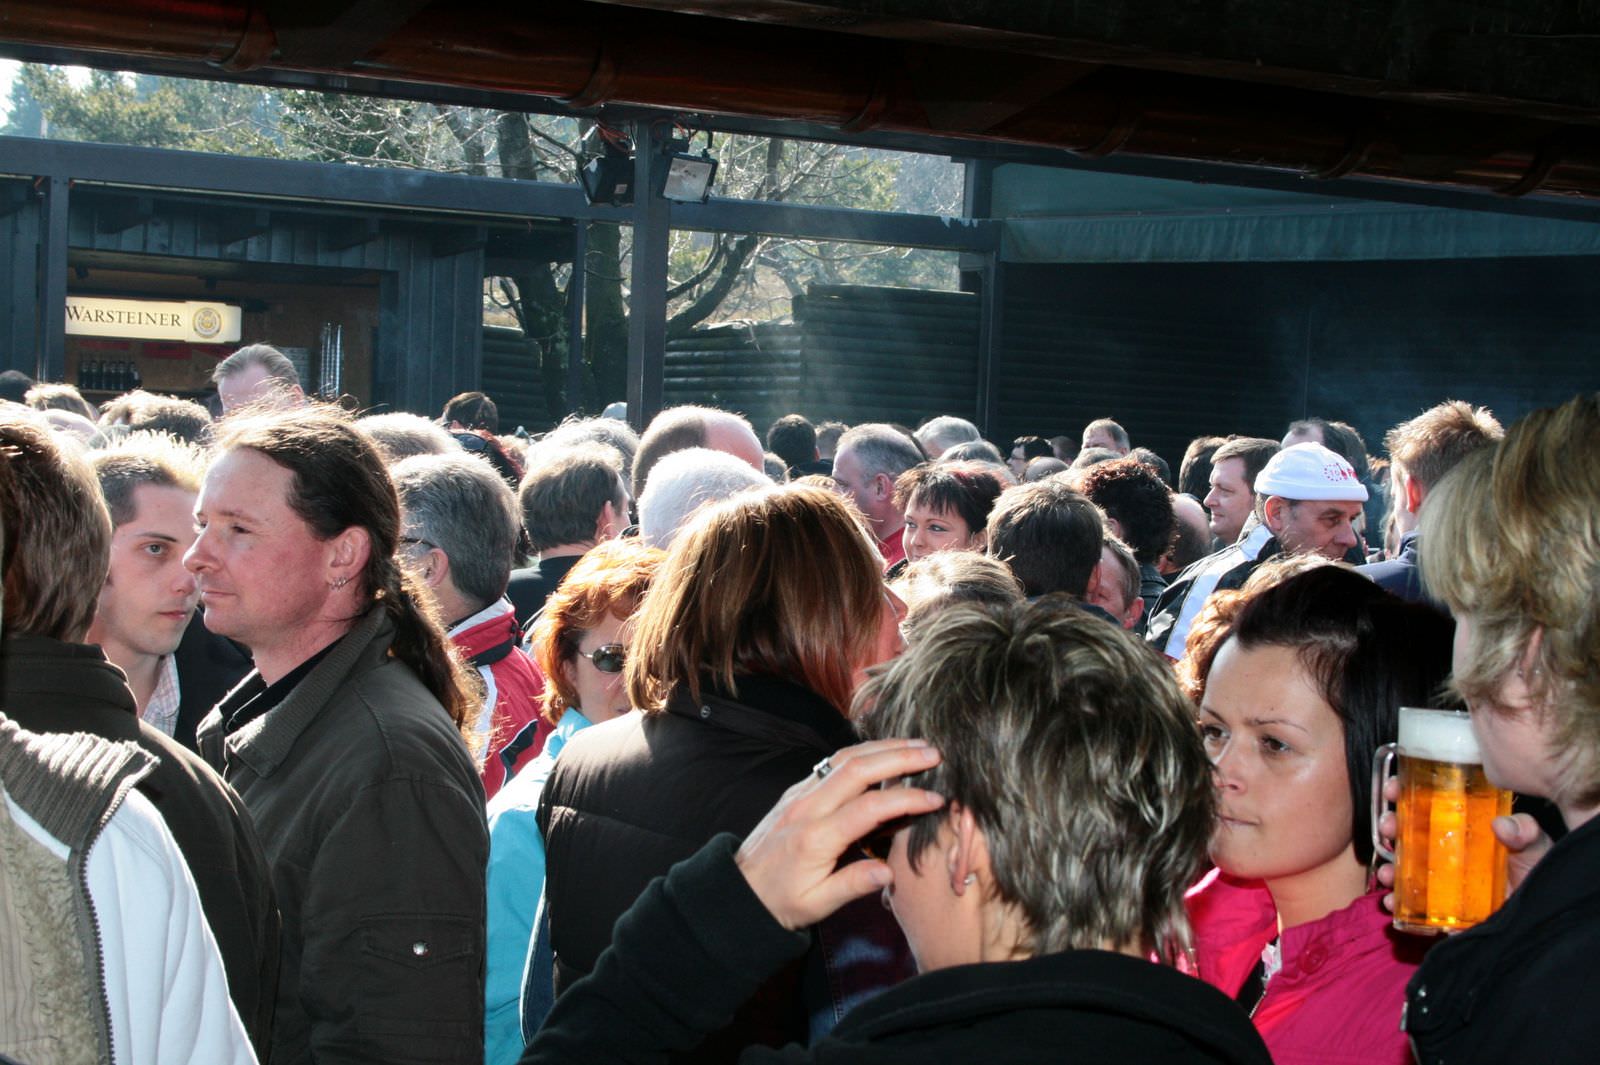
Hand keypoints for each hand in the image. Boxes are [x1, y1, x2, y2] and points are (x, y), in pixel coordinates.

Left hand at [735, 740, 943, 930]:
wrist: (738, 890)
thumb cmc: (779, 901)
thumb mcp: (815, 905)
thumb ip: (852, 885)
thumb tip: (889, 872)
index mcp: (816, 837)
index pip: (869, 808)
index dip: (905, 799)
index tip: (935, 799)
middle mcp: (807, 807)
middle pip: (857, 768)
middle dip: (899, 756)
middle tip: (934, 753)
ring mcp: (800, 794)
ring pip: (843, 758)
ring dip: (881, 747)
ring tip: (915, 745)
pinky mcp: (796, 791)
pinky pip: (831, 763)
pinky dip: (862, 753)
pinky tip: (882, 753)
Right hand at [1376, 775, 1552, 912]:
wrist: (1541, 920)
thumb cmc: (1537, 878)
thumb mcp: (1535, 848)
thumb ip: (1525, 832)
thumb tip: (1501, 824)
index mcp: (1464, 829)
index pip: (1429, 804)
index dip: (1406, 794)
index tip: (1393, 789)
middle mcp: (1447, 851)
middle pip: (1408, 833)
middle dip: (1390, 827)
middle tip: (1389, 826)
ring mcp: (1441, 880)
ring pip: (1403, 867)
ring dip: (1387, 866)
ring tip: (1387, 871)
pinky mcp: (1440, 909)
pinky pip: (1410, 904)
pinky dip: (1395, 902)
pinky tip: (1391, 901)